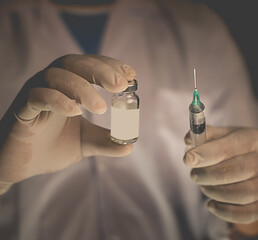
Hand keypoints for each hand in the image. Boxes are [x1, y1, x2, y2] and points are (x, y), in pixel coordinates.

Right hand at [0, 54, 135, 193]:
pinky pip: (37, 96)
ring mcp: (34, 95)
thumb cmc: (50, 147)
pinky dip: (58, 100)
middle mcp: (50, 84)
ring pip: (57, 76)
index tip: (131, 75)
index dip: (109, 66)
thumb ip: (105, 141)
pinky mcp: (21, 111)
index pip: (89, 66)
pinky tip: (76, 112)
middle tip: (120, 85)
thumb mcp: (84, 143)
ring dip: (82, 88)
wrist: (20, 167)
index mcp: (67, 87)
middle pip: (74, 63)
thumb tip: (129, 145)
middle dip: (100, 70)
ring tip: (101, 108)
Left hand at [183, 126, 257, 229]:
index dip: (208, 153)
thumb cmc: (233, 147)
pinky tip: (212, 205)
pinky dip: (228, 213)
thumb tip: (188, 141)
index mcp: (254, 139)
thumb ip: (205, 135)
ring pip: (247, 193)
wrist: (255, 162)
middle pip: (242, 169)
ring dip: (218, 192)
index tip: (188, 159)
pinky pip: (251, 213)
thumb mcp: (221, 135)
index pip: (232, 146)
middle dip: (211, 174)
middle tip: (194, 175)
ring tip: (204, 187)